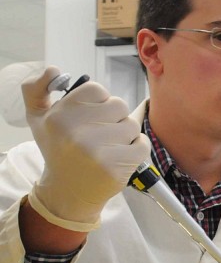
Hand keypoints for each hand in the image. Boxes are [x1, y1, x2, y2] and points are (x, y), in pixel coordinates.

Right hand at [22, 66, 150, 231]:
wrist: (67, 192)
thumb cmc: (58, 150)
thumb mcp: (38, 119)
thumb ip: (36, 90)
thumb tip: (52, 70)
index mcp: (60, 116)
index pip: (98, 89)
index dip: (99, 102)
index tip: (91, 116)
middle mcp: (76, 133)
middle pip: (119, 105)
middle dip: (114, 118)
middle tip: (100, 134)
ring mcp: (97, 152)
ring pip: (132, 125)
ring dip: (125, 135)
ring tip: (108, 147)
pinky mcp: (116, 168)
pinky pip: (142, 144)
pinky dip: (137, 148)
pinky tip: (121, 155)